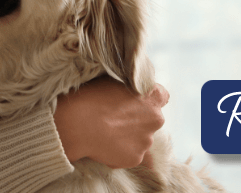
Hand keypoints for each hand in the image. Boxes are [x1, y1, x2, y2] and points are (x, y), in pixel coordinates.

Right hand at [53, 77, 167, 167]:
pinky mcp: (136, 158)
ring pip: (141, 139)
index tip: (135, 101)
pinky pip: (130, 154)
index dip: (147, 99)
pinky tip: (104, 144)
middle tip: (115, 119)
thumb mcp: (113, 81)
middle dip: (138, 120)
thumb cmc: (92, 97)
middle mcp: (156, 119)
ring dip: (128, 137)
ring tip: (106, 133)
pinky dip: (120, 151)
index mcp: (153, 96)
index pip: (161, 96)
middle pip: (151, 120)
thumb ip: (129, 87)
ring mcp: (147, 141)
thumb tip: (128, 92)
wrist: (78, 124)